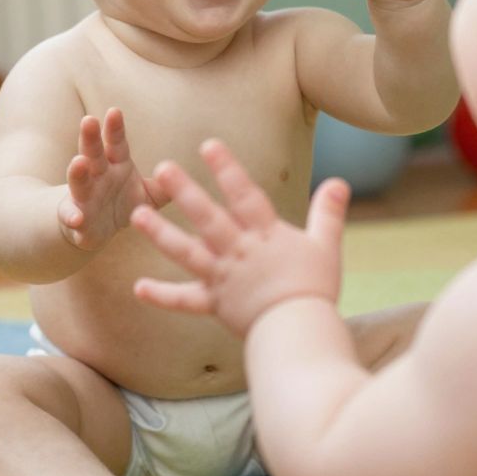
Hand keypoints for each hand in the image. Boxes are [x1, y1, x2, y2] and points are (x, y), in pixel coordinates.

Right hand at [57, 109, 167, 251]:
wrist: (96, 228)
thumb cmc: (122, 202)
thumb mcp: (148, 194)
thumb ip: (166, 186)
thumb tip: (189, 176)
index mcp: (116, 164)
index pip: (116, 143)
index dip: (115, 128)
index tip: (115, 111)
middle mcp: (98, 175)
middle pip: (93, 153)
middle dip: (90, 137)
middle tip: (88, 120)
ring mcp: (84, 196)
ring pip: (79, 181)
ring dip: (77, 172)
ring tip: (78, 162)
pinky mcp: (76, 219)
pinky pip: (71, 217)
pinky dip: (72, 217)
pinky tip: (75, 219)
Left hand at [130, 138, 348, 336]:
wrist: (300, 330)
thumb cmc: (315, 287)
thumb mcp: (326, 246)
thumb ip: (328, 213)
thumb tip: (340, 181)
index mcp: (265, 235)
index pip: (244, 195)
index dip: (227, 169)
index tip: (208, 145)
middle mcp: (239, 252)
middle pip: (208, 217)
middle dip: (185, 192)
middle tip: (162, 168)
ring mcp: (223, 278)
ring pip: (187, 252)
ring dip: (161, 233)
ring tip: (137, 215)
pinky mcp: (215, 304)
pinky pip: (185, 301)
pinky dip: (162, 296)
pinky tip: (138, 288)